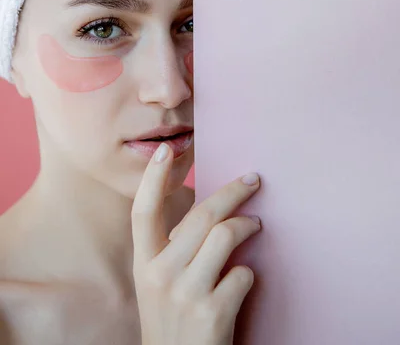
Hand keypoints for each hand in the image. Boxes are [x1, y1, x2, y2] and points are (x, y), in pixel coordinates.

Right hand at [131, 142, 260, 344]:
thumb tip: (209, 210)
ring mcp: (185, 294)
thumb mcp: (159, 284)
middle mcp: (160, 275)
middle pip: (202, 215)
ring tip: (256, 225)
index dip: (152, 179)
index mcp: (144, 264)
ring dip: (248, 225)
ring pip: (226, 235)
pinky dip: (249, 273)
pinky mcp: (212, 314)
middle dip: (233, 191)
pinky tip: (243, 280)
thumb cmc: (172, 322)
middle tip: (253, 181)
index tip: (164, 151)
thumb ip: (174, 250)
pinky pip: (243, 273)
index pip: (143, 212)